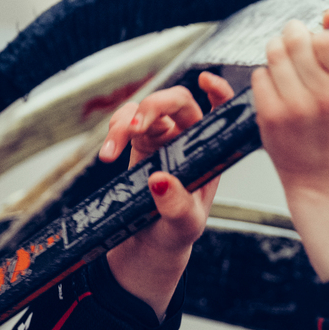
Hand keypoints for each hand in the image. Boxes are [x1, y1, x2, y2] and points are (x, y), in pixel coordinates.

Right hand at [101, 73, 233, 318]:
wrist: (147, 248)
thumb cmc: (175, 234)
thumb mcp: (183, 227)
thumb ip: (175, 206)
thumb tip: (161, 180)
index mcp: (209, 154)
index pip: (220, 115)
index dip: (219, 93)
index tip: (207, 81)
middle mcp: (187, 142)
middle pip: (178, 102)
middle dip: (156, 105)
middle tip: (139, 125)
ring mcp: (161, 140)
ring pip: (146, 110)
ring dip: (128, 118)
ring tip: (115, 145)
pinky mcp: (137, 146)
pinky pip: (125, 124)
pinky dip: (114, 131)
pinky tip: (108, 153)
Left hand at [252, 13, 328, 193]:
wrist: (323, 179)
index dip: (320, 36)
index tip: (318, 45)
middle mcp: (324, 97)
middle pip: (297, 40)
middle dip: (293, 36)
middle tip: (294, 43)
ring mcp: (295, 107)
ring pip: (275, 54)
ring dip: (277, 54)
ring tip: (287, 68)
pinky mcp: (270, 116)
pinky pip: (259, 76)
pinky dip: (266, 78)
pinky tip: (278, 92)